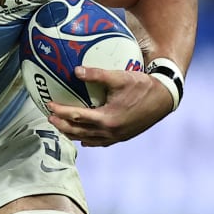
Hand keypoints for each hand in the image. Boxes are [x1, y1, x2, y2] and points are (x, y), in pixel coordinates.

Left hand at [46, 66, 171, 146]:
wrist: (165, 98)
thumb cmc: (142, 86)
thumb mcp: (119, 77)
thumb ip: (96, 74)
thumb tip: (75, 70)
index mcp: (107, 118)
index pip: (76, 116)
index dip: (60, 111)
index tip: (48, 105)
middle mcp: (110, 131)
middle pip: (78, 131)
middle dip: (61, 125)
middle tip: (49, 117)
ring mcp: (116, 136)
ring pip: (88, 139)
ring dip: (72, 133)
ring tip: (61, 126)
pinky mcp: (122, 137)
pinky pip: (100, 142)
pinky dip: (88, 139)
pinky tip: (83, 137)